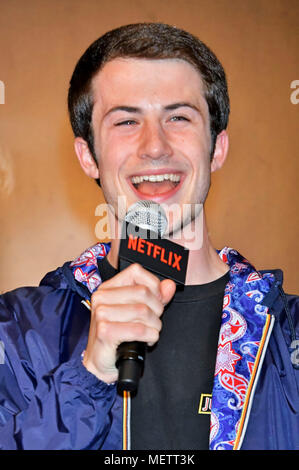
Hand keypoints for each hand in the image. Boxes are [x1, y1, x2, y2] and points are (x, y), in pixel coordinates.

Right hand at [82, 263, 175, 383]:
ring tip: (150, 332)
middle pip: (143, 292)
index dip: (153, 286)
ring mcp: (101, 313)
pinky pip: (138, 329)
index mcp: (108, 287)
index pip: (136, 271)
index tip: (157, 301)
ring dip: (154, 325)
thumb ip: (155, 296)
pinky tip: (146, 340)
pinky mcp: (105, 331)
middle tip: (154, 321)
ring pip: (143, 311)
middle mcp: (101, 297)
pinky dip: (149, 336)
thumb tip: (169, 285)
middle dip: (157, 309)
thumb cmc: (118, 335)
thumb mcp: (137, 311)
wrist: (102, 362)